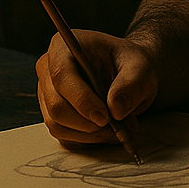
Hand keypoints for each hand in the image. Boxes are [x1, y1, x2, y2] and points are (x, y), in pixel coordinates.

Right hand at [36, 31, 158, 146]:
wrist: (128, 73)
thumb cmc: (129, 64)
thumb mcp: (140, 67)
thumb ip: (131, 84)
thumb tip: (115, 109)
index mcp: (63, 47)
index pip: (62, 75)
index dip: (81, 100)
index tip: (105, 117)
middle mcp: (48, 70)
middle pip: (56, 105)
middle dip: (87, 122)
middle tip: (116, 126)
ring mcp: (47, 94)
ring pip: (57, 125)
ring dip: (89, 134)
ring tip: (116, 128)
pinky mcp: (53, 115)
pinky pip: (63, 136)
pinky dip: (86, 140)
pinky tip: (106, 132)